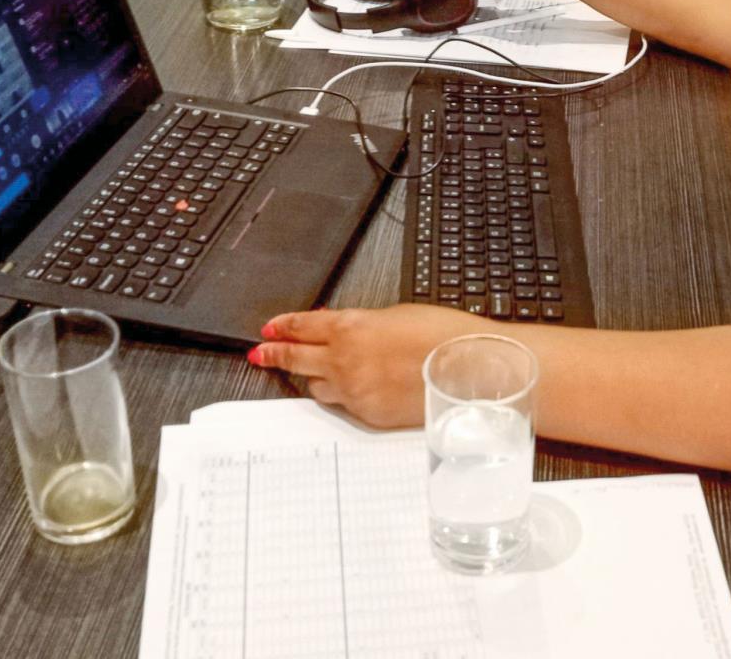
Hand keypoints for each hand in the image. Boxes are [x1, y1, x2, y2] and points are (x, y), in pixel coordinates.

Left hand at [248, 304, 477, 428]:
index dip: (282, 327)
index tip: (270, 330)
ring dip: (315, 376)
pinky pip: (343, 405)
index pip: (302, 327)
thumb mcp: (396, 315)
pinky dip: (343, 395)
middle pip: (297, 357)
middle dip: (276, 354)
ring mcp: (354, 392)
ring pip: (316, 386)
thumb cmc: (442, 336)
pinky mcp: (368, 415)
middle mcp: (345, 361)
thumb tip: (346, 331)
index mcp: (352, 328)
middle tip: (262, 353)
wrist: (468, 370)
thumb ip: (363, 324)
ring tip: (316, 372)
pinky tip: (355, 389)